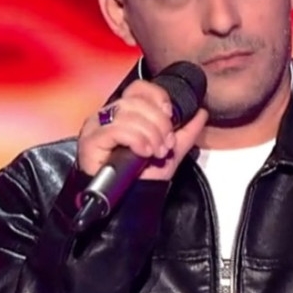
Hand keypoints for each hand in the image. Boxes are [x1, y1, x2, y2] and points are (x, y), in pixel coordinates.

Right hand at [78, 80, 208, 181]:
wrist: (127, 204)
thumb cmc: (141, 179)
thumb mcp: (170, 152)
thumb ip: (186, 132)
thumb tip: (201, 112)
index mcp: (125, 113)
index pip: (139, 88)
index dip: (158, 98)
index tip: (171, 116)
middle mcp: (108, 115)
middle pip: (136, 101)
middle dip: (159, 123)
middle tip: (166, 144)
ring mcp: (96, 126)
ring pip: (128, 114)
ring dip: (150, 134)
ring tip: (156, 152)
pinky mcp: (91, 140)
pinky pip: (116, 129)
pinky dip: (136, 140)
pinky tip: (143, 153)